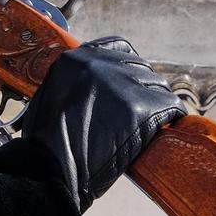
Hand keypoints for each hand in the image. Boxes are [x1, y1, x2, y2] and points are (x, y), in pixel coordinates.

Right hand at [11, 38, 182, 213]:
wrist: (49, 168)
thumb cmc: (43, 143)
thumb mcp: (50, 97)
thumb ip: (73, 84)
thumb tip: (91, 89)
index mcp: (75, 58)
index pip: (118, 47)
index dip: (131, 65)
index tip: (135, 80)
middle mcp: (100, 63)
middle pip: (141, 67)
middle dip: (145, 87)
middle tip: (145, 109)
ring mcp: (121, 83)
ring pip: (157, 85)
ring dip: (158, 103)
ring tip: (156, 121)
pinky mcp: (139, 106)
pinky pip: (170, 105)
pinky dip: (173, 116)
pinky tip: (170, 125)